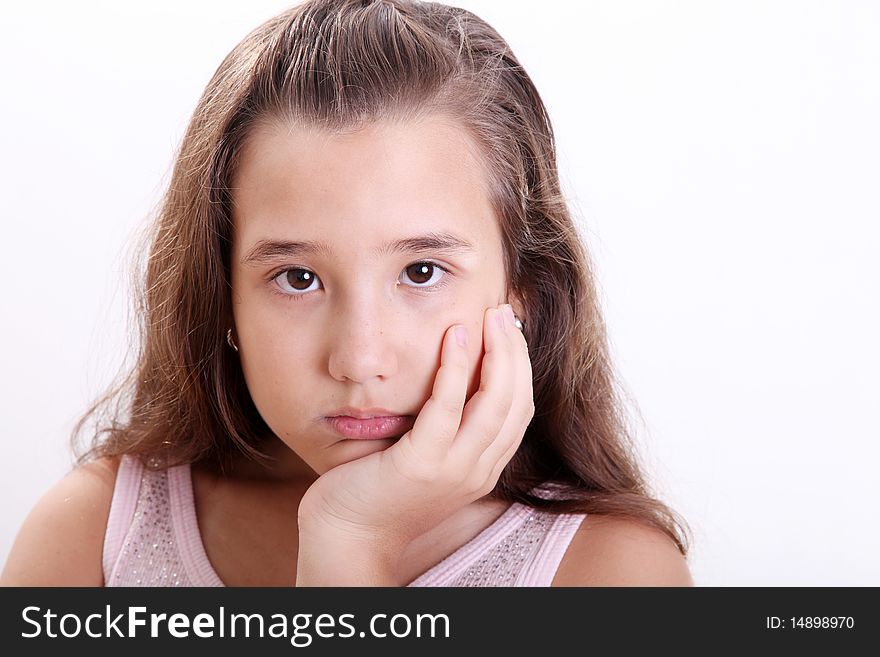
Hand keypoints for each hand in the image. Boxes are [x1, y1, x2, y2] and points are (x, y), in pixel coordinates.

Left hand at [295, 303, 534, 584]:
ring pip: (494, 404)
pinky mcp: (421, 465)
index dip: (521, 366)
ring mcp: (453, 471)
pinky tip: (454, 337)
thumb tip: (455, 379)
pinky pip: (447, 409)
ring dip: (496, 353)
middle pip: (516, 402)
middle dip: (515, 352)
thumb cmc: (378, 491)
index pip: (519, 410)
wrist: (346, 536)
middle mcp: (477, 471)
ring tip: (488, 315)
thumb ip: (447, 428)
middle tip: (504, 311)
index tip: (510, 330)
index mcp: (482, 468)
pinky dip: (455, 368)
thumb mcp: (426, 459)